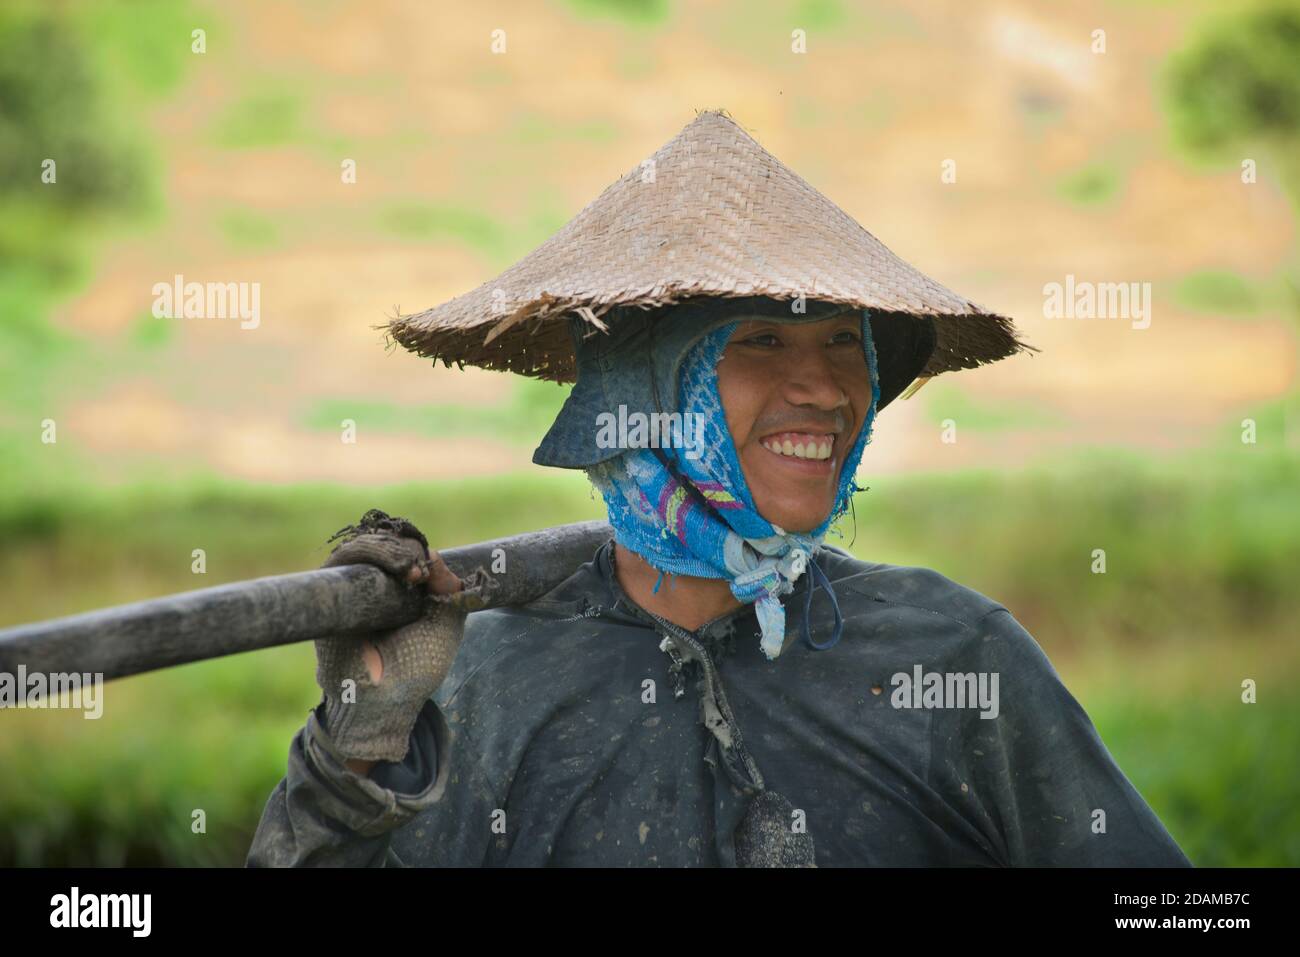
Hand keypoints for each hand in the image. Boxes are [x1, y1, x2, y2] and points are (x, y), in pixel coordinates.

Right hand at [312, 510, 483, 765]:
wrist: (386, 703)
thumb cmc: (415, 668)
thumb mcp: (445, 625)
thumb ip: (448, 590)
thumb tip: (436, 555)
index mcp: (396, 590)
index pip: (400, 549)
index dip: (415, 549)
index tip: (431, 570)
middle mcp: (369, 587)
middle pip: (378, 543)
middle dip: (403, 548)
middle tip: (420, 570)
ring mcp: (346, 592)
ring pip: (358, 548)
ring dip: (386, 550)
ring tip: (410, 571)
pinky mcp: (328, 601)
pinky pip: (337, 565)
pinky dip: (363, 556)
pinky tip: (391, 573)